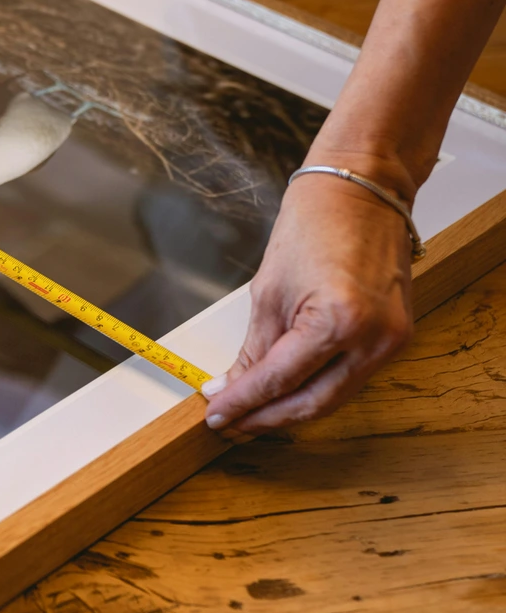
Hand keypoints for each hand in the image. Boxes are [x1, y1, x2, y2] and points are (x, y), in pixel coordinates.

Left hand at [201, 164, 414, 435]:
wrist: (362, 188)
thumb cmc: (316, 222)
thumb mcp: (269, 291)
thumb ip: (254, 349)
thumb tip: (232, 388)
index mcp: (338, 322)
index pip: (280, 380)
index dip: (243, 403)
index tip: (216, 416)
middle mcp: (373, 339)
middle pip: (312, 402)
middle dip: (266, 417)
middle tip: (230, 424)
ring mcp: (392, 342)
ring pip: (334, 397)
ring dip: (291, 409)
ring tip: (251, 413)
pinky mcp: (397, 338)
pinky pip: (351, 378)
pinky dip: (318, 388)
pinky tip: (288, 392)